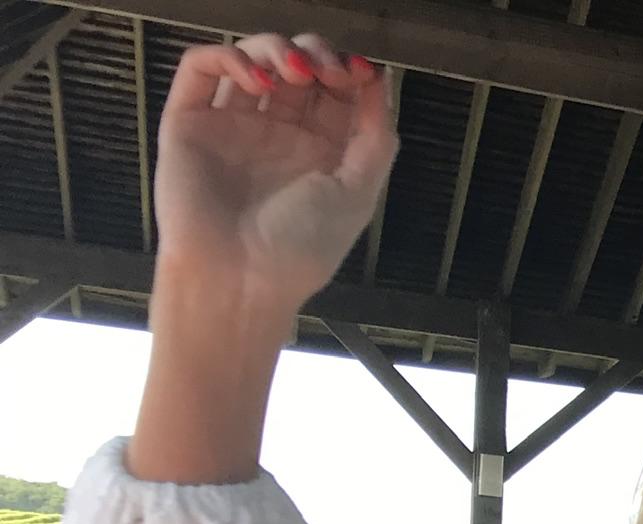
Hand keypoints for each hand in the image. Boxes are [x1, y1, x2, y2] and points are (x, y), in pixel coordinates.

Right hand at [154, 34, 395, 310]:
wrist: (239, 279)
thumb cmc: (301, 249)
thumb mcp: (357, 194)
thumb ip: (376, 139)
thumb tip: (379, 80)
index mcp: (319, 154)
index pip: (334, 92)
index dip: (347, 72)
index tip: (359, 73)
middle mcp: (277, 135)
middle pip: (296, 68)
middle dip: (316, 54)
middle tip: (326, 69)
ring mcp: (232, 124)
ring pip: (252, 58)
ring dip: (276, 50)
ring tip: (294, 72)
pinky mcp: (190, 120)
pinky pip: (201, 68)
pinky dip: (227, 57)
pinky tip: (255, 81)